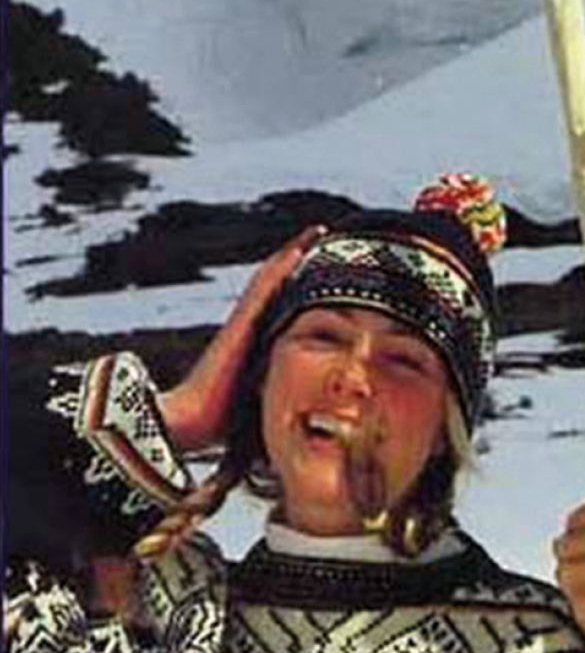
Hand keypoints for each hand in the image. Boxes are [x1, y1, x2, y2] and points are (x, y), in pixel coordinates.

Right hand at [158, 226, 325, 451]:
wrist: (192, 421)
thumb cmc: (226, 420)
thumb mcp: (265, 399)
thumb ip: (282, 393)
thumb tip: (312, 412)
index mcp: (257, 341)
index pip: (281, 302)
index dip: (299, 280)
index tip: (323, 262)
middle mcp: (249, 325)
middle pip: (275, 281)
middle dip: (297, 257)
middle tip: (321, 232)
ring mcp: (244, 322)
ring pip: (270, 278)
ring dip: (292, 253)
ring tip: (317, 231)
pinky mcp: (243, 324)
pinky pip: (265, 288)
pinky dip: (282, 268)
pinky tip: (300, 250)